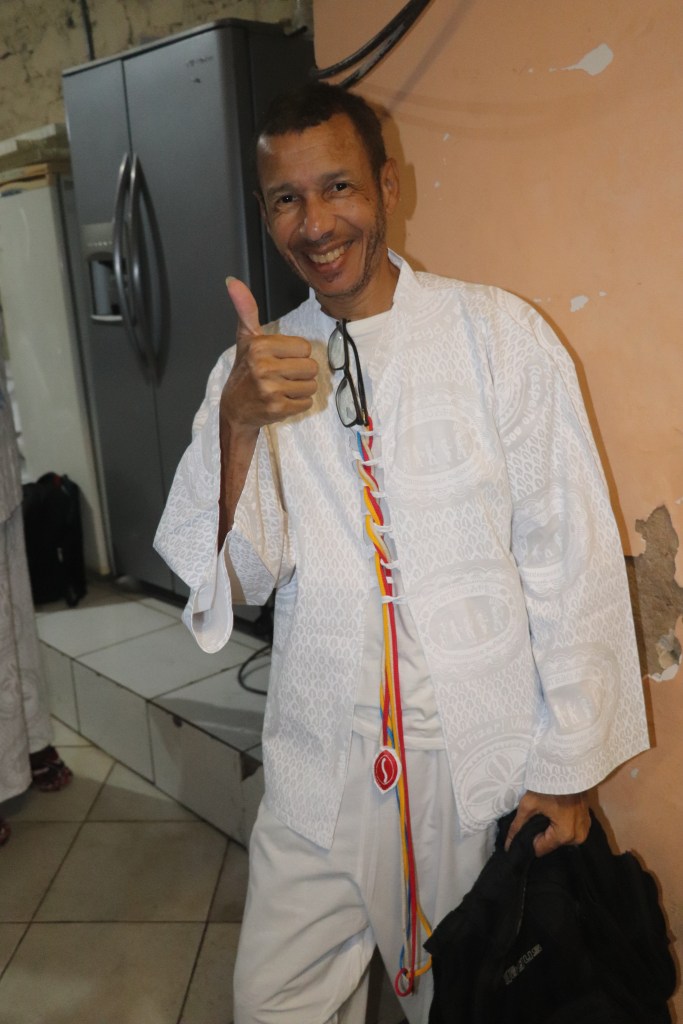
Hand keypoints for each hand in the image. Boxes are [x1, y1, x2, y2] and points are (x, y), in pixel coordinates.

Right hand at [222, 277, 317, 431]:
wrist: (235, 408)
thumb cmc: (245, 370)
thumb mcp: (246, 338)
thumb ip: (246, 309)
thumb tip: (232, 281)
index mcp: (260, 346)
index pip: (304, 347)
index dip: (295, 355)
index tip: (279, 360)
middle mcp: (264, 367)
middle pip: (311, 367)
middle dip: (300, 373)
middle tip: (282, 376)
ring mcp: (271, 389)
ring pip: (311, 385)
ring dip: (300, 389)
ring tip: (282, 389)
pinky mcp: (278, 409)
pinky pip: (307, 403)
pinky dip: (298, 404)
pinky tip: (282, 401)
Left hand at [505, 790, 590, 857]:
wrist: (568, 768)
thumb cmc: (547, 786)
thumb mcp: (528, 805)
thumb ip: (517, 827)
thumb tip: (507, 846)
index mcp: (564, 835)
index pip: (541, 849)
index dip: (531, 837)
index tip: (529, 822)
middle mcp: (577, 837)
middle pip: (552, 844)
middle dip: (543, 833)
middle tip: (539, 815)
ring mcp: (585, 830)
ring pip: (561, 839)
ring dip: (553, 830)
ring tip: (548, 812)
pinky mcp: (588, 823)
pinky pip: (571, 832)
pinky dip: (563, 825)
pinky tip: (558, 812)